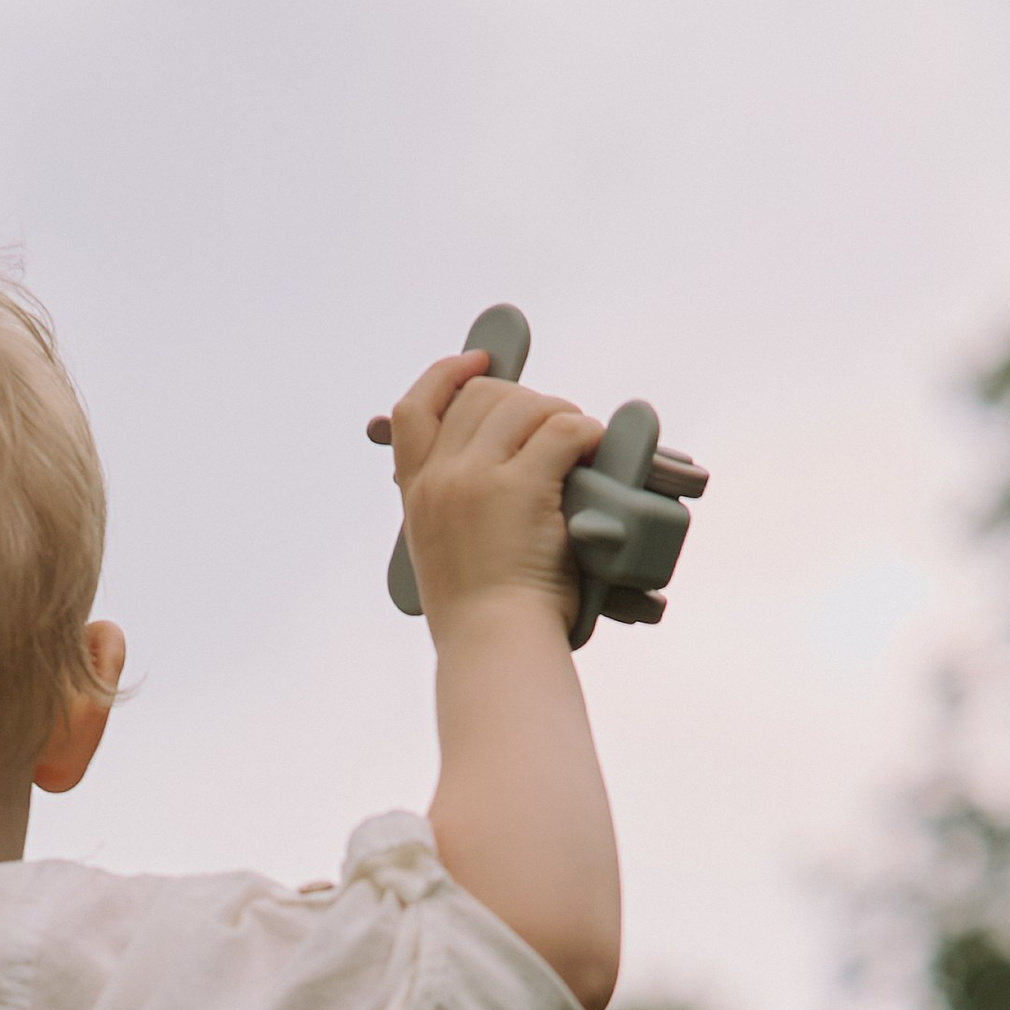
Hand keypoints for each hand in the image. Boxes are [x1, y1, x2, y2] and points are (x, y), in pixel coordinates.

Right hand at [387, 349, 601, 634]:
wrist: (494, 646)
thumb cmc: (481, 616)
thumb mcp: (442, 553)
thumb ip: (451, 507)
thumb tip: (489, 468)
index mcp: (416, 493)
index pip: (415, 409)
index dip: (447, 374)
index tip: (477, 363)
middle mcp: (440, 478)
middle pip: (478, 398)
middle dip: (522, 399)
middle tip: (555, 423)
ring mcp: (477, 480)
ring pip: (523, 405)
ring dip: (559, 413)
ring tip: (579, 441)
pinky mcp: (521, 488)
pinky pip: (562, 430)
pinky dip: (585, 432)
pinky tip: (595, 448)